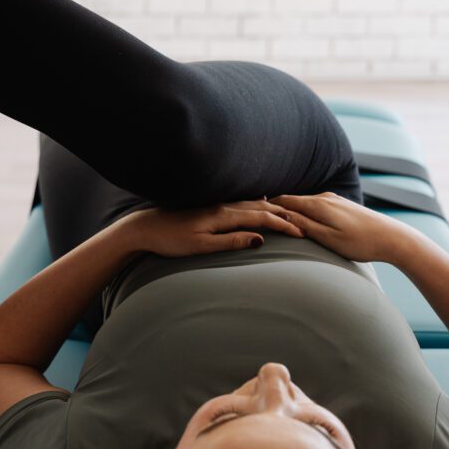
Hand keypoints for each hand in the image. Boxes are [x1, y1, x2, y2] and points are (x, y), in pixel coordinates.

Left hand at [118, 199, 303, 258]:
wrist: (143, 228)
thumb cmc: (170, 240)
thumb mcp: (201, 245)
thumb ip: (231, 241)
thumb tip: (260, 239)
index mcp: (223, 216)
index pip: (262, 218)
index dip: (284, 225)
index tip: (302, 233)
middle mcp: (222, 206)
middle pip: (260, 208)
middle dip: (284, 215)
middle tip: (304, 223)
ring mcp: (215, 205)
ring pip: (250, 204)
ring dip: (272, 208)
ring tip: (290, 212)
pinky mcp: (208, 207)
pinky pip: (240, 204)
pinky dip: (255, 204)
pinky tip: (259, 202)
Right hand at [268, 191, 415, 262]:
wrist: (393, 238)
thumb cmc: (360, 242)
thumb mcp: (328, 238)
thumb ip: (304, 226)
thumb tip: (282, 216)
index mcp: (318, 204)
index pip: (284, 201)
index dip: (267, 207)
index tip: (251, 212)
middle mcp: (325, 197)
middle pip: (293, 200)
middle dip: (276, 208)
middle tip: (257, 216)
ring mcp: (335, 200)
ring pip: (305, 203)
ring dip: (290, 210)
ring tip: (275, 219)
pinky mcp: (342, 206)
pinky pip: (316, 206)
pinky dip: (304, 212)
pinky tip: (302, 221)